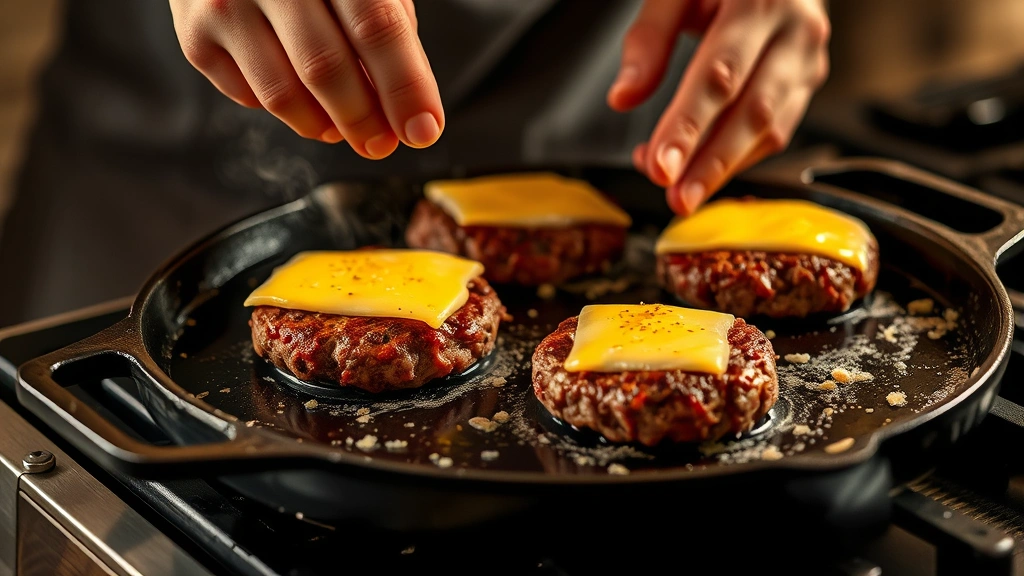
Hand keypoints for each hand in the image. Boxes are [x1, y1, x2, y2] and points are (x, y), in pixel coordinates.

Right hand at [169, 0, 443, 158]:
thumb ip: (386, 28)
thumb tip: (404, 107)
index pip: (376, 28)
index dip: (405, 87)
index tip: (424, 130)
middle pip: (326, 67)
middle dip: (364, 119)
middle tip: (383, 142)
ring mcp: (226, 4)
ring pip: (284, 95)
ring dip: (325, 125)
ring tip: (345, 128)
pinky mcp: (196, 36)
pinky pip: (250, 97)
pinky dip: (287, 111)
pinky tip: (304, 100)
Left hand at [608, 0, 829, 213]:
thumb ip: (648, 40)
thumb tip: (623, 98)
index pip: (719, 76)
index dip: (688, 127)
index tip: (661, 167)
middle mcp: (794, 31)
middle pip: (751, 111)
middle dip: (709, 163)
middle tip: (675, 198)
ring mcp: (807, 58)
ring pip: (770, 128)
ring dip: (723, 169)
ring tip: (682, 194)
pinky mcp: (809, 80)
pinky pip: (777, 130)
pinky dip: (738, 157)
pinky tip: (702, 169)